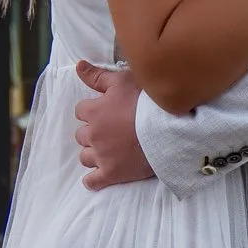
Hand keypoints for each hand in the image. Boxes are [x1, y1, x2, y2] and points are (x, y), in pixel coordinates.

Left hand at [75, 63, 154, 187]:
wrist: (169, 128)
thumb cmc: (147, 101)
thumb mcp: (122, 80)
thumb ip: (97, 76)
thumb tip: (78, 65)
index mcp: (94, 111)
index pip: (81, 110)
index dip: (93, 110)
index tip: (107, 112)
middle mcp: (93, 134)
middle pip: (81, 135)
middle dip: (93, 133)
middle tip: (112, 131)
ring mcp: (101, 156)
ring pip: (85, 157)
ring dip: (94, 153)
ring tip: (111, 150)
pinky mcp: (112, 174)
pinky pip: (92, 181)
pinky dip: (93, 180)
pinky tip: (99, 175)